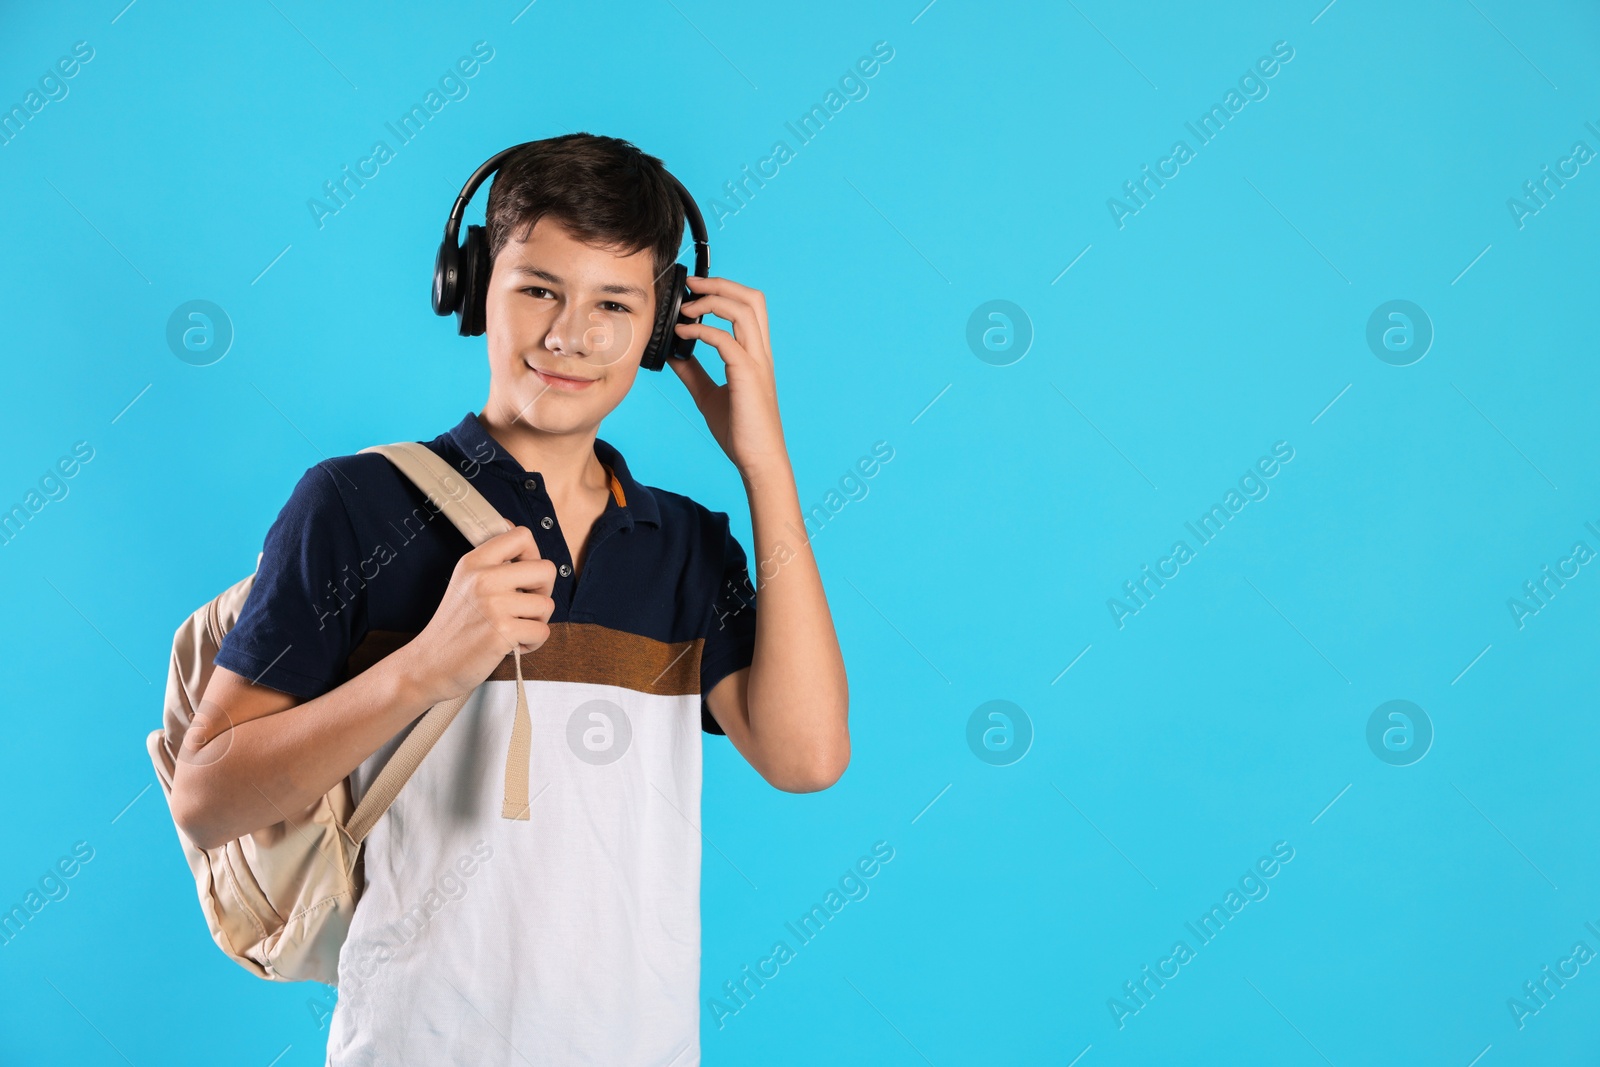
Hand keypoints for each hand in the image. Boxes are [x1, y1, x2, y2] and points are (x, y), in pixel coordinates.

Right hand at [400, 526, 555, 705]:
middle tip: (525, 606)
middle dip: (543, 590)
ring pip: (547, 604)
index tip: (523, 575)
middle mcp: (484, 578)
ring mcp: (494, 605)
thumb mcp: (465, 582)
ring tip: (513, 629)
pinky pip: (542, 631)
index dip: (533, 554)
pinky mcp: (503, 632)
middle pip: (547, 569)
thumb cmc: (455, 626)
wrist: (431, 664)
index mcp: (475, 561)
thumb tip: (521, 536)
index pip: (521, 535)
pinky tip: (511, 645)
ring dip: (536, 621)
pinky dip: (533, 643)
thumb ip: (493, 562)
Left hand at [669, 276, 789, 478]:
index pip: (748, 307)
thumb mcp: (708, 394)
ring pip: (744, 310)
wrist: (757, 460)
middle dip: (721, 284)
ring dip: (711, 301)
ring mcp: (757, 362)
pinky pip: (726, 340)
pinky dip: (702, 331)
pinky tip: (683, 335)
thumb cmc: (741, 431)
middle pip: (752, 299)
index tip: (694, 293)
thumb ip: (693, 371)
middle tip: (692, 285)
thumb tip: (673, 352)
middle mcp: (760, 353)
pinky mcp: (748, 375)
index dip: (723, 291)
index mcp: (755, 354)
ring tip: (686, 308)